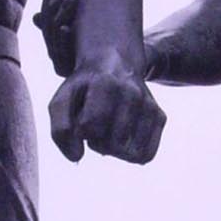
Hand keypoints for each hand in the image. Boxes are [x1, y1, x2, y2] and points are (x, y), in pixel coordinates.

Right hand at [33, 0, 78, 77]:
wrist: (90, 80)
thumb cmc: (82, 52)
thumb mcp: (74, 32)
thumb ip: (64, 16)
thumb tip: (40, 11)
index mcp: (50, 31)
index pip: (45, 5)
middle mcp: (50, 41)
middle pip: (48, 16)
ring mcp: (57, 53)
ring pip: (54, 30)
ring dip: (62, 13)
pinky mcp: (65, 66)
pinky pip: (60, 51)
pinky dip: (63, 39)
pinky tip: (67, 28)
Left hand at [48, 56, 165, 165]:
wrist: (116, 63)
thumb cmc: (85, 88)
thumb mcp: (62, 100)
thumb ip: (60, 130)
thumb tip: (77, 158)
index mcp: (105, 84)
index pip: (89, 128)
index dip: (80, 132)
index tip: (80, 119)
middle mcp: (132, 93)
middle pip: (111, 144)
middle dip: (97, 142)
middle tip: (95, 126)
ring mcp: (149, 105)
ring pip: (130, 153)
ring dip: (114, 150)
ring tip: (108, 131)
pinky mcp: (160, 116)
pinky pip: (146, 155)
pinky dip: (131, 155)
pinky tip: (123, 140)